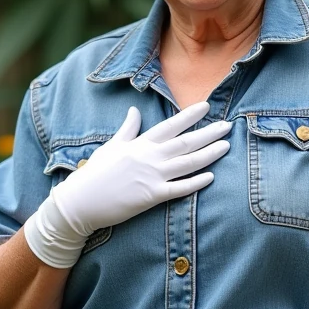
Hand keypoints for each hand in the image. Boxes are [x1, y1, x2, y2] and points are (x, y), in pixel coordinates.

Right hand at [24, 101, 230, 267]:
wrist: (80, 201)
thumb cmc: (95, 174)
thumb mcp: (112, 146)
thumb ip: (128, 129)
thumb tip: (135, 110)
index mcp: (140, 144)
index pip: (170, 125)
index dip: (189, 116)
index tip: (206, 106)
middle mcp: (148, 157)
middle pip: (185, 142)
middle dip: (208, 133)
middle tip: (228, 126)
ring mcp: (151, 176)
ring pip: (187, 163)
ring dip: (208, 154)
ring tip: (226, 146)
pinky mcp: (151, 197)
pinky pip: (178, 189)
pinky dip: (195, 183)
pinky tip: (211, 177)